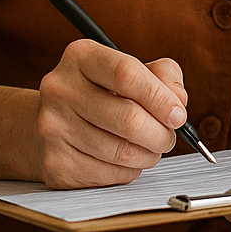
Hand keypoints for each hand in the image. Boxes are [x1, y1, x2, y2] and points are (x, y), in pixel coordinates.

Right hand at [34, 40, 187, 187]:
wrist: (52, 120)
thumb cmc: (101, 92)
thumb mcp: (132, 69)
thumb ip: (163, 75)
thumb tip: (177, 102)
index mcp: (82, 57)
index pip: (127, 74)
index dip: (160, 97)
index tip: (178, 114)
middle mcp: (61, 89)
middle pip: (128, 118)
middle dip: (161, 133)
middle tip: (170, 137)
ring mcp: (52, 127)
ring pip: (121, 151)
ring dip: (148, 155)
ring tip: (153, 148)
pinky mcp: (54, 162)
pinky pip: (108, 174)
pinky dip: (129, 171)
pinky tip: (129, 160)